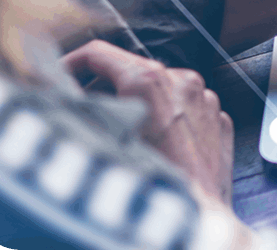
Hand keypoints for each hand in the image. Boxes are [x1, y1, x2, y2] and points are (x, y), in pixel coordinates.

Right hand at [61, 40, 233, 204]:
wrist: (199, 224)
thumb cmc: (152, 192)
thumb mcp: (103, 146)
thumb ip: (84, 114)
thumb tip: (64, 98)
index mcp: (150, 81)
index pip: (99, 52)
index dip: (71, 62)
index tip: (59, 76)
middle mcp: (181, 80)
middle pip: (131, 70)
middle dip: (106, 88)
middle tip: (88, 114)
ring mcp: (204, 97)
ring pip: (161, 88)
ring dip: (141, 104)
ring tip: (127, 138)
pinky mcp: (218, 116)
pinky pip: (186, 106)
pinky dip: (169, 118)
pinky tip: (160, 148)